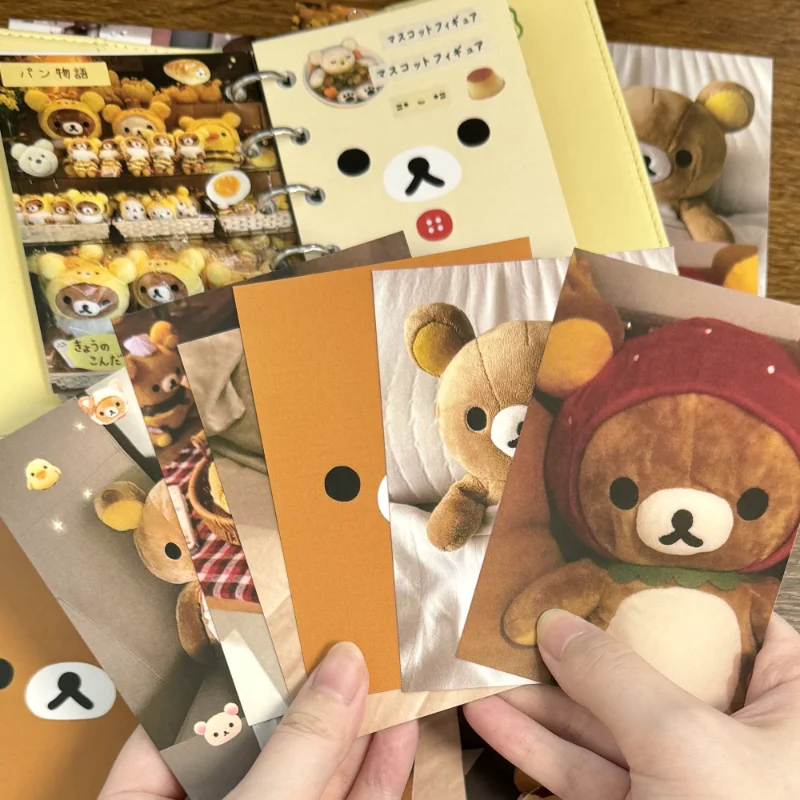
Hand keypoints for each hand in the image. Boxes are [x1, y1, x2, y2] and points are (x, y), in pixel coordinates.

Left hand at [101, 642, 416, 799]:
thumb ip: (296, 749)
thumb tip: (341, 668)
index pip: (183, 723)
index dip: (232, 669)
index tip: (277, 623)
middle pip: (261, 742)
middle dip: (310, 691)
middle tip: (345, 634)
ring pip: (313, 772)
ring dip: (354, 725)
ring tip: (384, 667)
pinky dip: (376, 770)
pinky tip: (398, 731)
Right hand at [465, 611, 799, 799]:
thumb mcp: (684, 743)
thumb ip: (615, 675)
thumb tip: (558, 625)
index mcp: (788, 701)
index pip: (724, 620)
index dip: (655, 586)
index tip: (593, 559)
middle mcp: (742, 737)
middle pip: (650, 668)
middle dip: (577, 645)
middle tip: (521, 612)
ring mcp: (688, 783)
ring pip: (609, 723)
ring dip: (542, 699)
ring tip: (484, 663)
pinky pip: (589, 772)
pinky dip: (540, 749)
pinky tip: (493, 719)